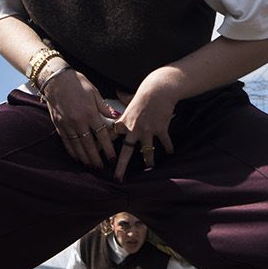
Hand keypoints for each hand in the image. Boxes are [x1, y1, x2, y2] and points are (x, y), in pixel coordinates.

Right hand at [41, 66, 117, 168]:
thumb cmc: (77, 83)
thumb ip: (104, 107)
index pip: (102, 135)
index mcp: (90, 113)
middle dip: (96, 158)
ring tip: (90, 166)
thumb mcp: (94, 92)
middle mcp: (79, 121)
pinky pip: (66, 141)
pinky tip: (77, 157)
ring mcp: (67, 124)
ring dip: (84, 157)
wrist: (56, 79)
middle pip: (89, 144)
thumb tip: (116, 116)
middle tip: (101, 167)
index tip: (112, 157)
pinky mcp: (58, 124)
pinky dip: (71, 151)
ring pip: (77, 146)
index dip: (108, 148)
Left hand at [112, 66, 183, 180]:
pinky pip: (164, 142)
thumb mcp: (130, 98)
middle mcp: (134, 129)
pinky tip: (171, 152)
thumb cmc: (144, 93)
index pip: (110, 137)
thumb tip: (118, 92)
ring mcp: (147, 130)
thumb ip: (123, 100)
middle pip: (126, 151)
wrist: (158, 89)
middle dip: (121, 167)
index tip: (96, 157)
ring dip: (149, 161)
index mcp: (124, 122)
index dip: (102, 147)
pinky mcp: (160, 129)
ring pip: (147, 151)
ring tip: (149, 167)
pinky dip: (168, 147)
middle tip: (117, 179)